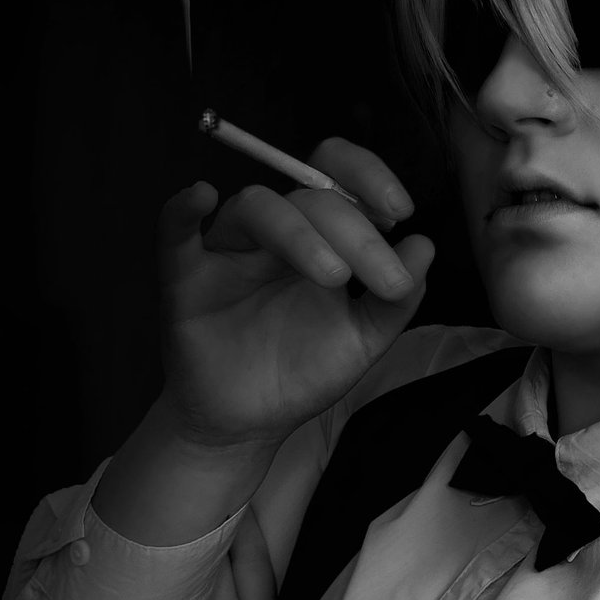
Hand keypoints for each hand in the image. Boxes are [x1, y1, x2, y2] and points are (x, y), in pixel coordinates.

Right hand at [156, 136, 435, 447]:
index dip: (368, 177)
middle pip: (309, 196)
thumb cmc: (303, 370)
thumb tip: (425, 245)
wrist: (250, 423)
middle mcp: (275, 232)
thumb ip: (396, 298)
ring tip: (334, 277)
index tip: (400, 212)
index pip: (337, 176)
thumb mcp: (363, 339)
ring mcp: (229, 249)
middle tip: (383, 281)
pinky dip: (181, 210)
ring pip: (257, 206)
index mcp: (319, 235)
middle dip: (355, 232)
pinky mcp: (185, 276)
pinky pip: (174, 231)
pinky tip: (200, 197)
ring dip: (299, 232)